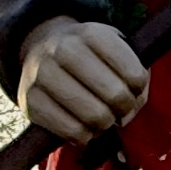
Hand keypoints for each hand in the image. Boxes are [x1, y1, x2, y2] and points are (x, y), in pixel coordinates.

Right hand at [18, 19, 145, 142]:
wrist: (40, 50)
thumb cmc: (89, 57)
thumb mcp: (115, 52)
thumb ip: (135, 79)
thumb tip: (125, 116)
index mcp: (91, 33)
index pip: (134, 73)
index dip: (140, 89)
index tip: (134, 88)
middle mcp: (63, 48)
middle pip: (115, 95)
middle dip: (124, 109)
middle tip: (119, 109)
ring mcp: (42, 74)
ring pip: (94, 116)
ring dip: (105, 124)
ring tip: (102, 118)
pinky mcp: (30, 101)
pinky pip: (72, 131)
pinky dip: (85, 136)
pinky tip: (84, 126)